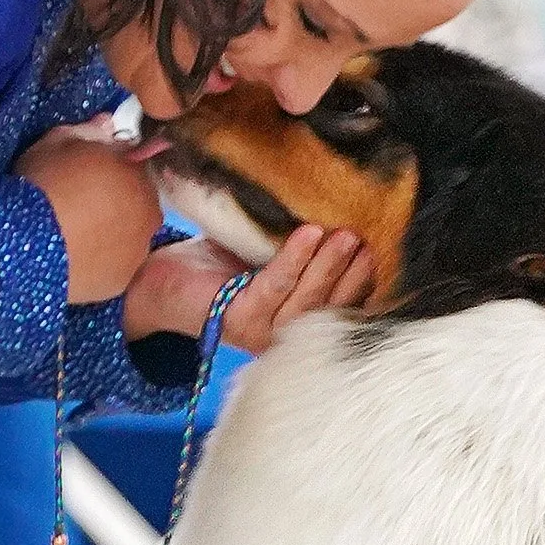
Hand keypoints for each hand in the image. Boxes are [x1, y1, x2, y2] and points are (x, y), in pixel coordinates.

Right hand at [16, 120, 163, 302]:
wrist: (23, 240)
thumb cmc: (42, 182)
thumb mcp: (58, 142)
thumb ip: (90, 132)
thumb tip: (109, 123)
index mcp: (138, 173)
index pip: (135, 166)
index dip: (113, 170)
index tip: (90, 175)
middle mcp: (150, 212)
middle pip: (138, 203)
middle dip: (118, 202)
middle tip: (83, 206)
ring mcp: (138, 250)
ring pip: (130, 237)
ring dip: (113, 234)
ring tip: (78, 236)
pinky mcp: (121, 281)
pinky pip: (116, 267)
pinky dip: (103, 262)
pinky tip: (78, 258)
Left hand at [122, 226, 374, 354]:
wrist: (161, 279)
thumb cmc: (220, 264)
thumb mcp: (270, 252)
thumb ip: (304, 246)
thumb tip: (345, 209)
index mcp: (297, 322)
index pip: (342, 307)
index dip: (364, 282)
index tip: (383, 252)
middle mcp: (284, 336)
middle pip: (331, 306)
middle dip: (353, 273)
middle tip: (369, 240)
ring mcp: (263, 333)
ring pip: (307, 298)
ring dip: (330, 266)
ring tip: (346, 235)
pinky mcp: (240, 320)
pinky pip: (275, 286)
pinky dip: (294, 260)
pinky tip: (310, 235)